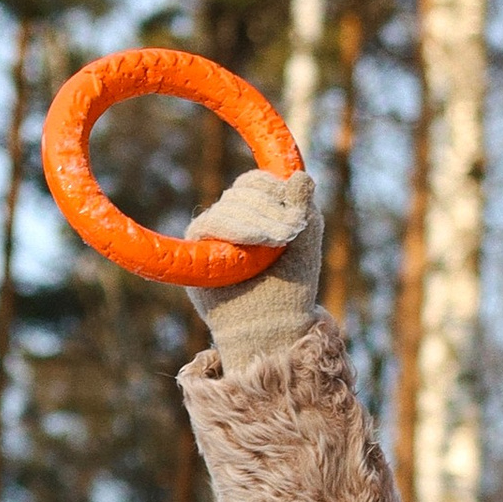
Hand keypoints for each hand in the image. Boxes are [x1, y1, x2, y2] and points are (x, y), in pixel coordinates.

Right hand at [183, 168, 323, 366]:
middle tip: (287, 236)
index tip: (294, 216)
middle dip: (268, 209)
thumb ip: (303, 208)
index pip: (257, 181)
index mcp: (257, 211)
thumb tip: (302, 176)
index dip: (274, 189)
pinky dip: (234, 230)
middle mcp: (232, 217)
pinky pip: (209, 224)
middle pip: (243, 191)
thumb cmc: (291, 285)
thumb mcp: (305, 243)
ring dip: (255, 221)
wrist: (272, 325)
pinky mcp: (197, 247)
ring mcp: (213, 232)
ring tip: (275, 245)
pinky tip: (251, 245)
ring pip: (228, 205)